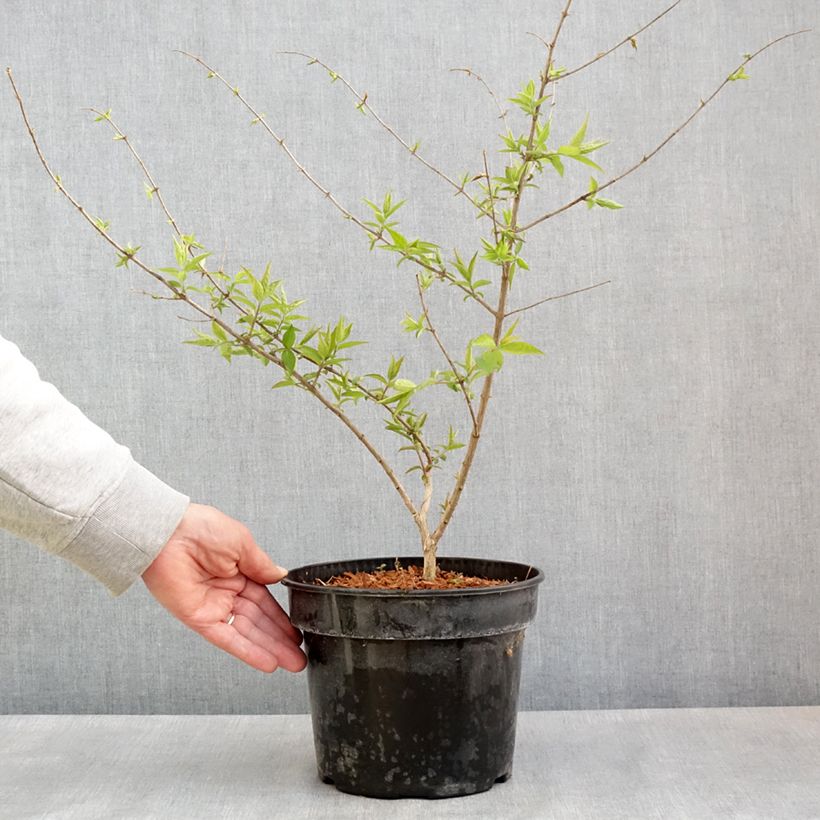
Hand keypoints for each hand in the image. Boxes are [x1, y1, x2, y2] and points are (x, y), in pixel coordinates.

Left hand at [142, 503, 305, 672]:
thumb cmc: (200, 529)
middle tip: (299, 656)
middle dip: (281, 640)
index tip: (296, 632)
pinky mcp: (199, 618)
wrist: (168, 534)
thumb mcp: (242, 543)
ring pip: (247, 633)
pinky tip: (266, 662)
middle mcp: (226, 592)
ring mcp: (213, 607)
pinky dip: (247, 651)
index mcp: (238, 571)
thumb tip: (281, 576)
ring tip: (292, 663)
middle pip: (259, 621)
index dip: (281, 618)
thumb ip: (262, 565)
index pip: (265, 601)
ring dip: (270, 649)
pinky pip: (226, 639)